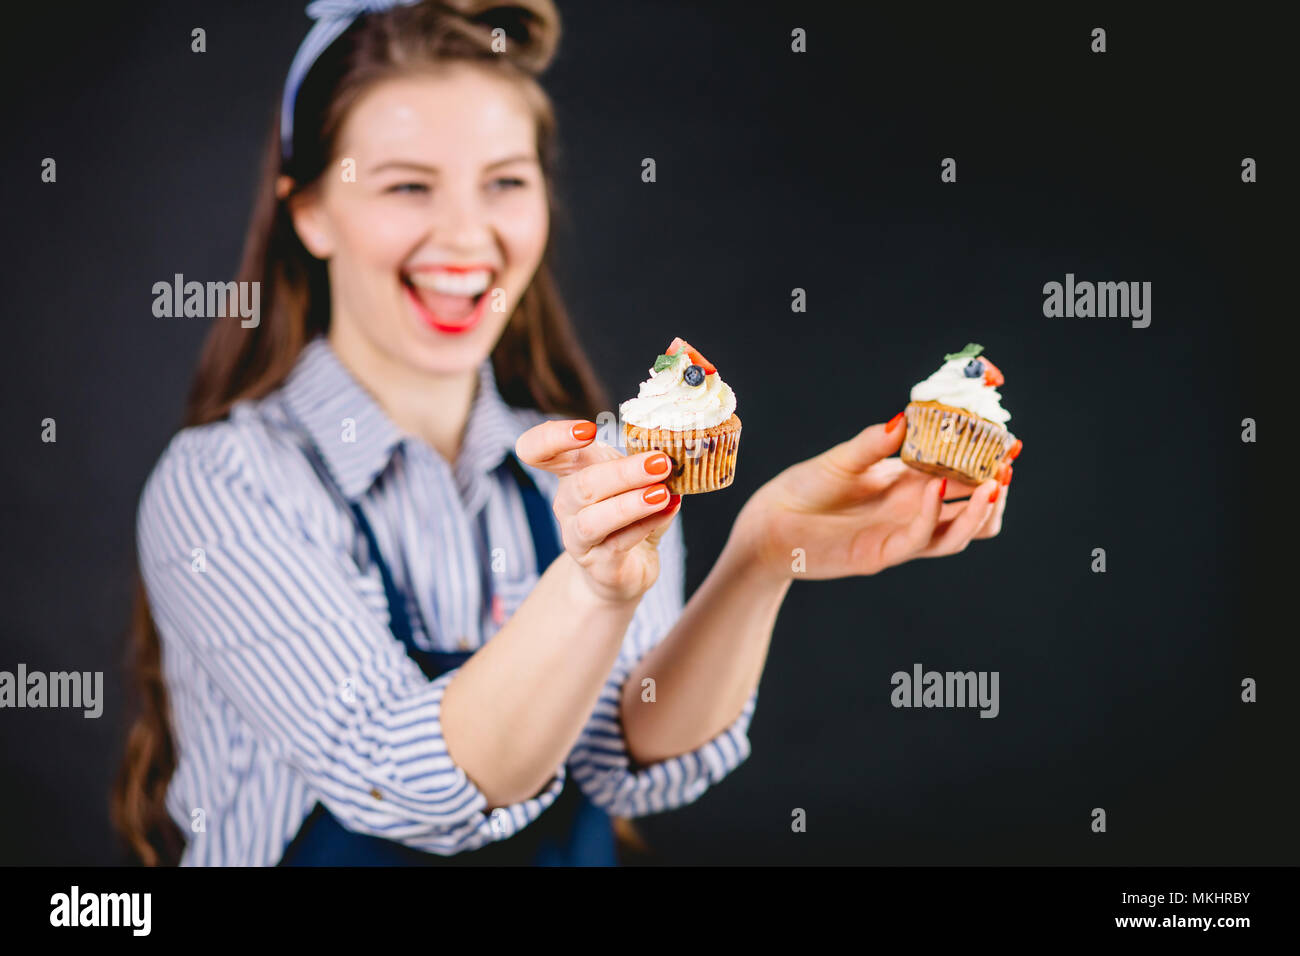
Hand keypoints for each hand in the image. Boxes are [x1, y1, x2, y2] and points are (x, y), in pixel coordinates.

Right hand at [516, 420, 682, 604]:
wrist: (625, 568)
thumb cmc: (627, 515)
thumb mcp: (632, 480)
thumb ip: (645, 462)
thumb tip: (675, 449)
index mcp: (570, 472)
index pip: (537, 450)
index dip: (554, 438)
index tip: (589, 429)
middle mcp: (566, 504)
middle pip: (582, 484)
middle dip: (623, 472)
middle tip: (660, 462)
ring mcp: (577, 537)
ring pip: (594, 519)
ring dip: (630, 504)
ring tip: (662, 493)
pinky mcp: (598, 565)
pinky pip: (618, 543)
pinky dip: (645, 525)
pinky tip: (668, 509)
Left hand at [731, 413, 1010, 581]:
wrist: (768, 523)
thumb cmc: (804, 490)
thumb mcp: (843, 459)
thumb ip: (875, 443)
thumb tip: (906, 417)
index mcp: (909, 488)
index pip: (963, 480)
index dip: (987, 466)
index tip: (1008, 444)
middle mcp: (912, 515)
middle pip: (972, 514)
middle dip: (995, 493)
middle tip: (1007, 468)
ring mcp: (899, 538)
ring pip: (957, 535)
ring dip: (978, 512)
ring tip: (993, 483)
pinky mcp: (880, 554)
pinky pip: (918, 539)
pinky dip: (931, 514)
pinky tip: (937, 486)